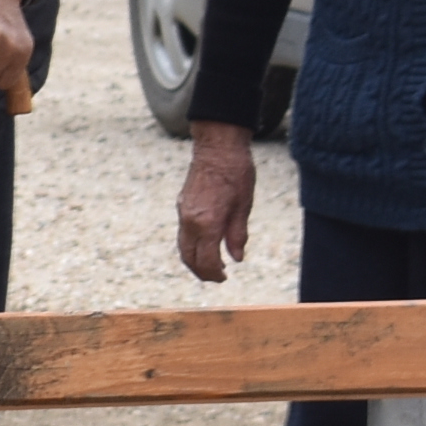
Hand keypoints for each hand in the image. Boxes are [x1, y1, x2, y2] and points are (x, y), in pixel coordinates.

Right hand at [175, 119, 256, 280]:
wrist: (217, 148)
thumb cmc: (235, 174)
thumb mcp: (243, 207)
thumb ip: (237, 235)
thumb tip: (236, 258)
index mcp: (207, 223)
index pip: (206, 260)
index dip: (214, 273)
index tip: (224, 278)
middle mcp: (190, 221)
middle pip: (189, 258)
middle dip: (201, 272)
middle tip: (217, 277)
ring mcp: (183, 213)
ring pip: (183, 247)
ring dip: (194, 261)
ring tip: (210, 265)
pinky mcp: (182, 205)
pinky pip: (183, 234)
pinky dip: (191, 246)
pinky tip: (205, 245)